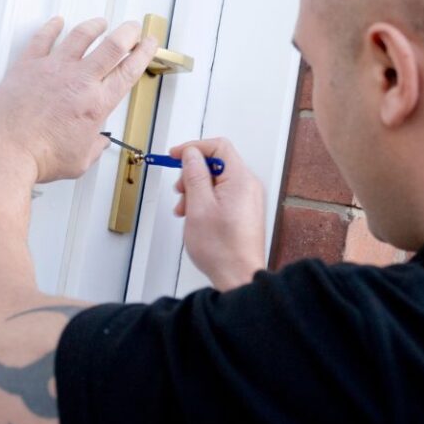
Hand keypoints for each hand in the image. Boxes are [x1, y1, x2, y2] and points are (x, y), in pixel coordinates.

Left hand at [0, 17, 158, 182]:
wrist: (7, 151)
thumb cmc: (40, 157)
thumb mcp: (80, 160)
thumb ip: (94, 146)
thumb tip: (97, 142)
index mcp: (96, 104)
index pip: (128, 71)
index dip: (143, 54)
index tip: (149, 45)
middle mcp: (78, 81)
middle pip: (112, 45)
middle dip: (128, 33)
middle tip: (133, 28)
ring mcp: (53, 69)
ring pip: (80, 36)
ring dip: (94, 26)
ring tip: (101, 22)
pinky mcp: (28, 65)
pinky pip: (43, 39)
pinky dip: (52, 27)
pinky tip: (57, 22)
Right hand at [170, 138, 265, 290]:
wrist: (238, 276)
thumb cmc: (222, 249)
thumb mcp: (198, 206)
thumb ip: (194, 175)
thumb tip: (191, 155)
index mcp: (240, 179)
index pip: (219, 146)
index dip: (194, 148)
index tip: (175, 156)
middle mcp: (248, 187)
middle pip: (217, 164)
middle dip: (192, 174)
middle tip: (180, 191)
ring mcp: (248, 200)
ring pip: (217, 182)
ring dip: (196, 190)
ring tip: (185, 210)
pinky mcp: (244, 212)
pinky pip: (222, 196)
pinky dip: (205, 201)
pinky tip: (195, 217)